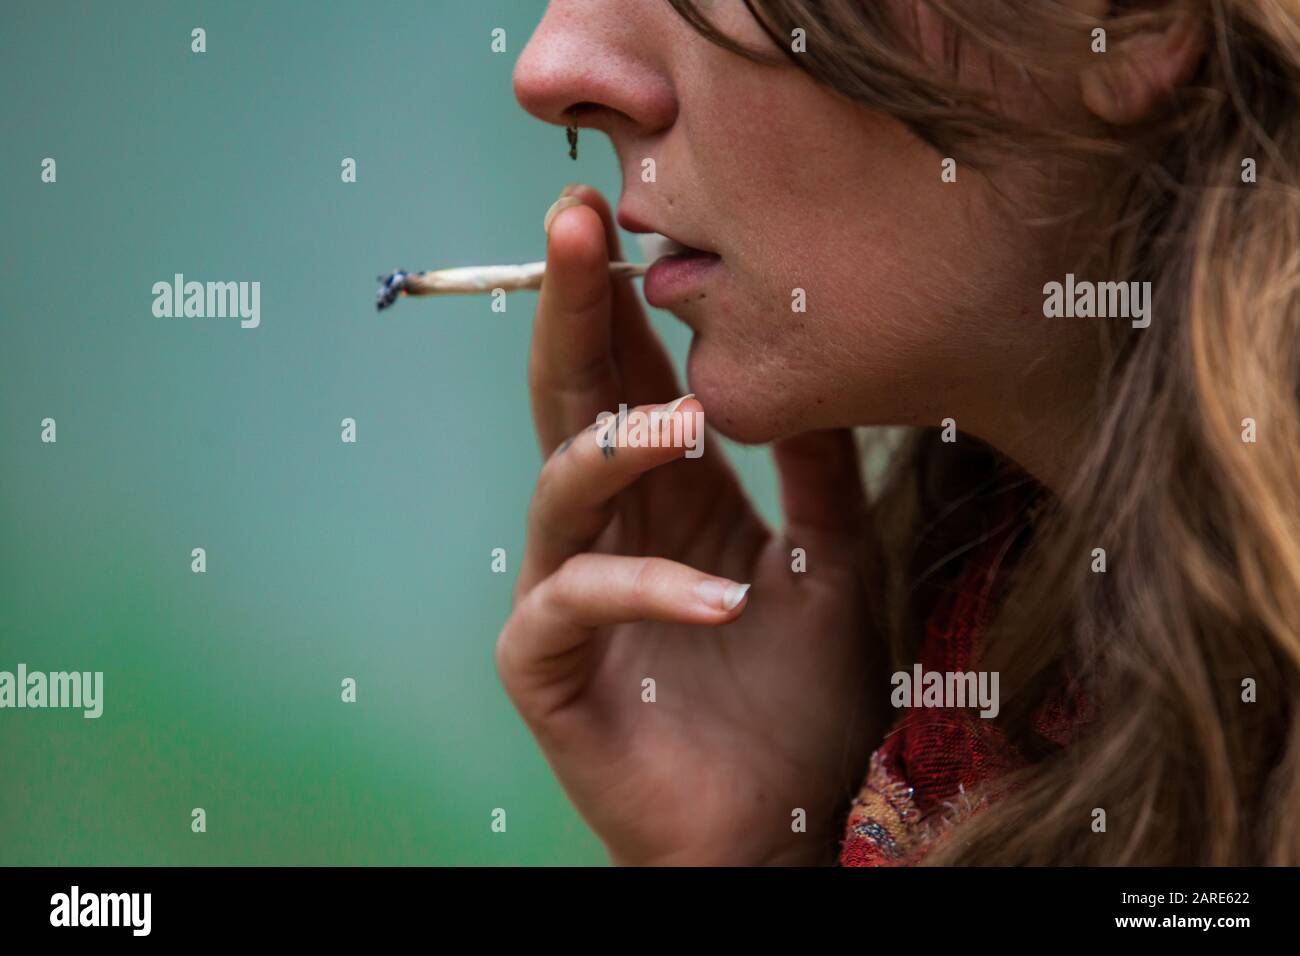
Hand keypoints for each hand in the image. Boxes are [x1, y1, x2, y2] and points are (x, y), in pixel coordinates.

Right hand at [496, 185, 887, 865]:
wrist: (780, 829)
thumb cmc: (802, 705)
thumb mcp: (837, 565)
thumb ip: (820, 470)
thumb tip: (815, 367)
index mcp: (669, 499)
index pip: (631, 377)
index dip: (621, 298)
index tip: (627, 212)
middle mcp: (609, 531)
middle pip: (571, 400)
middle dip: (569, 311)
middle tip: (572, 224)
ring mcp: (570, 596)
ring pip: (557, 489)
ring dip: (612, 445)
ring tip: (678, 423)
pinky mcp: (548, 667)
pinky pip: (575, 606)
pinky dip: (644, 591)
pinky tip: (723, 595)